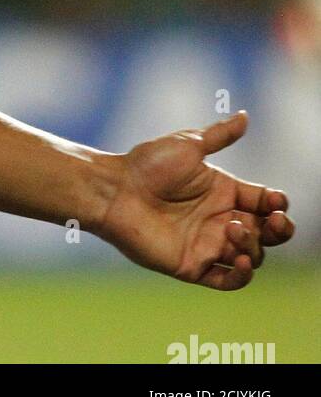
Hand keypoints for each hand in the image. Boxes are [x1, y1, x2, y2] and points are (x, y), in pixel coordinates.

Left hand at [96, 111, 294, 289]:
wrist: (116, 189)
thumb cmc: (147, 164)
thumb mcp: (188, 145)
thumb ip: (219, 135)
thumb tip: (247, 116)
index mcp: (223, 191)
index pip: (264, 203)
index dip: (276, 204)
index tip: (274, 200)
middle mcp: (220, 220)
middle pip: (266, 233)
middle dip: (279, 229)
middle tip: (275, 221)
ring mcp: (208, 244)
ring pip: (251, 255)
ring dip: (253, 245)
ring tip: (232, 228)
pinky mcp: (193, 265)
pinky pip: (227, 281)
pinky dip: (241, 275)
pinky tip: (240, 260)